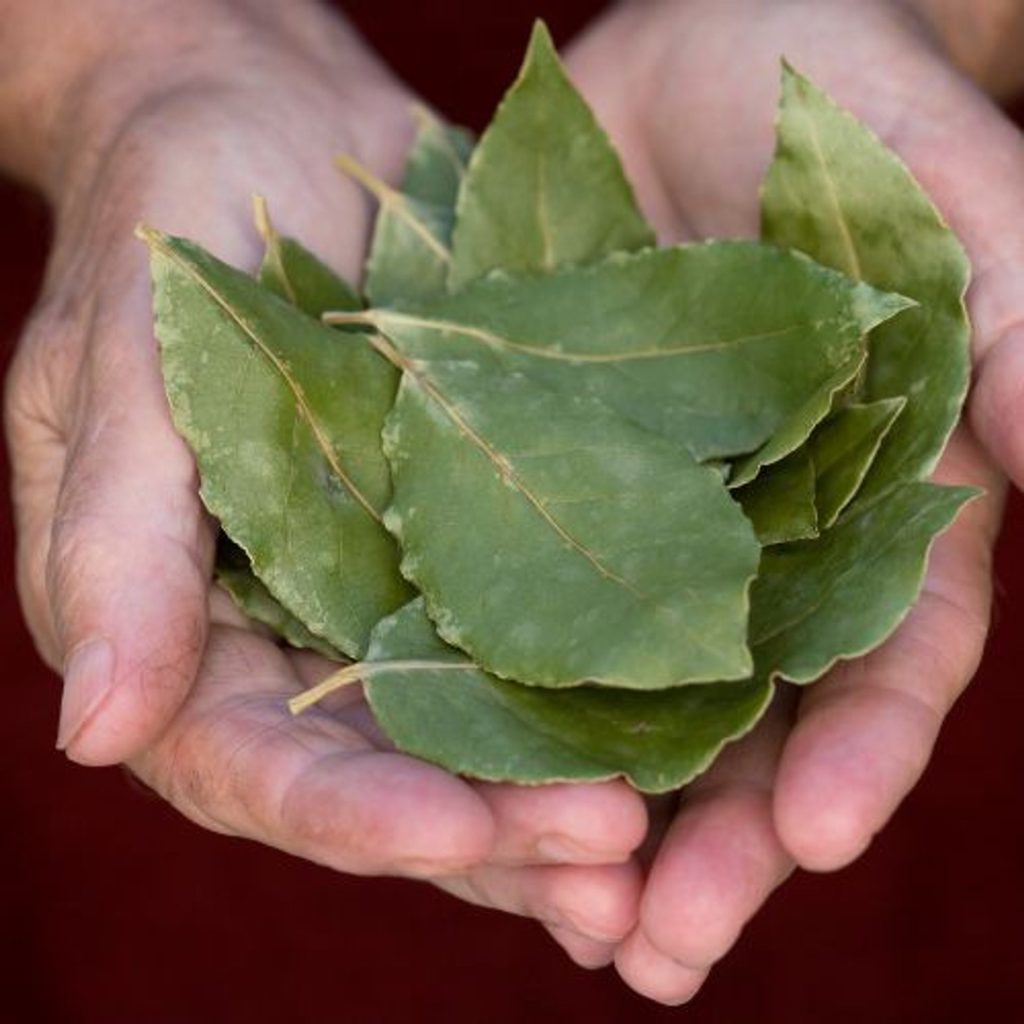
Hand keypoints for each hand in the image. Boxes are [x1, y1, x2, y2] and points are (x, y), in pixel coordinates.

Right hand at [2, 0, 646, 948]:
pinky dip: (595, 703)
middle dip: (488, 833)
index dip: (348, 811)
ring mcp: (385, 595)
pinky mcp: (470, 541)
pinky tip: (678, 748)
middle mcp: (289, 637)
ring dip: (553, 801)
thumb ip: (115, 547)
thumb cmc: (170, 221)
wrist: (269, 125)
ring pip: (470, 738)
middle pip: (384, 778)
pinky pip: (533, 641)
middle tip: (608, 867)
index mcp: (180, 626)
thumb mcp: (123, 366)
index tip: (450, 833)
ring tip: (651, 846)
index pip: (256, 759)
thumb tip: (96, 731)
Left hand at [565, 0, 1019, 1001]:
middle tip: (657, 949)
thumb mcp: (947, 199)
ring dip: (603, 811)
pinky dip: (501, 701)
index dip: (862, 753)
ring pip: (632, 694)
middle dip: (715, 836)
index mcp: (884, 499)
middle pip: (750, 718)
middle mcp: (768, 534)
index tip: (814, 841)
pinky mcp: (550, 474)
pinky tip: (466, 786)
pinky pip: (521, 602)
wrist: (705, 44)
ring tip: (569, 927)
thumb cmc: (843, 99)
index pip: (889, 657)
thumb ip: (1019, 327)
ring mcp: (654, 515)